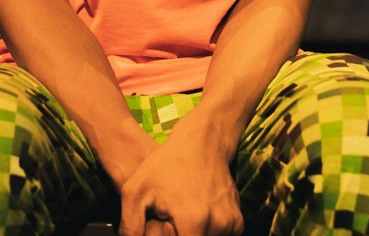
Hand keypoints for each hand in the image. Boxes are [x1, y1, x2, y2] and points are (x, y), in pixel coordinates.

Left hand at [116, 134, 242, 235]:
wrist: (204, 142)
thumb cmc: (166, 165)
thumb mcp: (135, 191)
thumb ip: (130, 226)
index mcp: (194, 222)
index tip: (165, 228)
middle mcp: (219, 225)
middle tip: (169, 223)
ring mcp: (232, 224)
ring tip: (179, 221)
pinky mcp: (237, 223)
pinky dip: (207, 235)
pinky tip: (193, 221)